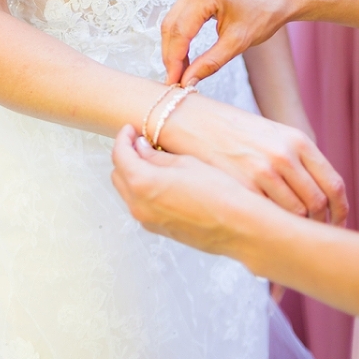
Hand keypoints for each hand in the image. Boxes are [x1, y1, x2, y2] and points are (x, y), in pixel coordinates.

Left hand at [111, 125, 276, 255]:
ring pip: (128, 192)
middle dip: (126, 156)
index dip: (123, 138)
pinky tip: (162, 179)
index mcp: (143, 184)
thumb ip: (156, 156)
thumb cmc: (218, 191)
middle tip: (141, 141)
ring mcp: (148, 222)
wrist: (240, 226)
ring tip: (153, 159)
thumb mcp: (186, 163)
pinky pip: (141, 206)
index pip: (120, 156)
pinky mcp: (159, 230)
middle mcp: (139, 206)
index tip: (131, 129)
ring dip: (134, 174)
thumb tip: (139, 147)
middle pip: (118, 175)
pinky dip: (143, 190)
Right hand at [158, 85, 347, 223]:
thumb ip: (295, 160)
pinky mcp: (242, 184)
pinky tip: (269, 240)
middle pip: (318, 205)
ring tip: (292, 244)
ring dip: (296, 233)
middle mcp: (285, 154)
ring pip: (295, 215)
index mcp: (298, 140)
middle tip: (311, 242)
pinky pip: (269, 218)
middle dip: (319, 228)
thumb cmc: (229, 130)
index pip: (334, 186)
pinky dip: (272, 233)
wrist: (190, 120)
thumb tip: (316, 199)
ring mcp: (264, 170)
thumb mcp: (270, 135)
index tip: (335, 227)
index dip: (340, 213)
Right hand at [162, 0, 305, 86]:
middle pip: (172, 25)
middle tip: (174, 81)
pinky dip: (182, 34)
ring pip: (174, 19)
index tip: (173, 83)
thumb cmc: (266, 13)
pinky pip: (182, 13)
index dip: (173, 60)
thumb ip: (210, 62)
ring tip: (179, 71)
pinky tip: (185, 54)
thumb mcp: (238, 42)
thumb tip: (187, 81)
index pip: (180, 31)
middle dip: (171, 54)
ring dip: (174, 46)